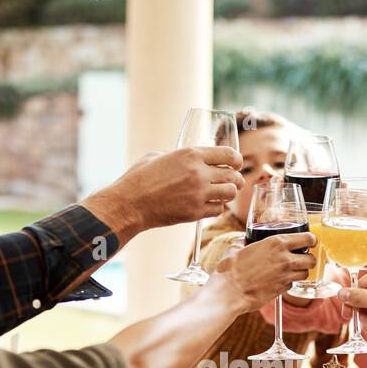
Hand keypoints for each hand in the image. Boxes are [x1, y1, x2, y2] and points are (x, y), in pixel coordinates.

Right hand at [84, 146, 243, 236]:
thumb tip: (188, 160)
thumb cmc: (139, 178)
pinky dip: (217, 208)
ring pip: (229, 193)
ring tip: (222, 195)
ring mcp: (198, 194)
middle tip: (234, 183)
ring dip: (228, 194)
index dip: (236, 160)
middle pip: (233, 175)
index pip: (228, 154)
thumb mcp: (159, 156)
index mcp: (191, 154)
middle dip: (236, 179)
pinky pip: (217, 210)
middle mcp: (198, 173)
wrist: (129, 203)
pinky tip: (210, 206)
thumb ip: (178, 156)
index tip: (236, 164)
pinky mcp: (194, 212)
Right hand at [217, 232, 314, 312]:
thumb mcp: (236, 248)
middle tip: (302, 258)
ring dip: (300, 272)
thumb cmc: (229, 270)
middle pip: (311, 259)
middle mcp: (285, 260)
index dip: (311, 239)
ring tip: (291, 270)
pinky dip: (288, 283)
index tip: (309, 241)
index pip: (307, 238)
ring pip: (305, 274)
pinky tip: (278, 280)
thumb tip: (243, 241)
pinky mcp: (281, 291)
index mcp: (276, 243)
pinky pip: (291, 285)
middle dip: (309, 258)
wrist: (228, 293)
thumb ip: (244, 243)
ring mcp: (285, 277)